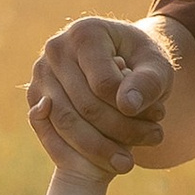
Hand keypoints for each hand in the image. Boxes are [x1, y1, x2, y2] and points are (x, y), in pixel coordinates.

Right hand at [26, 16, 174, 173]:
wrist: (120, 61)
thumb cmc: (140, 62)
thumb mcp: (156, 66)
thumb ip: (147, 82)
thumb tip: (127, 105)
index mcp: (85, 33)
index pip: (104, 84)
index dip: (131, 108)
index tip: (159, 117)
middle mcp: (56, 50)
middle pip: (85, 106)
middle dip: (121, 131)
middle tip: (154, 140)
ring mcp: (41, 74)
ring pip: (67, 124)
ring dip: (100, 149)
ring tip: (132, 160)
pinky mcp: (35, 98)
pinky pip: (52, 135)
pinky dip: (80, 153)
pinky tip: (109, 162)